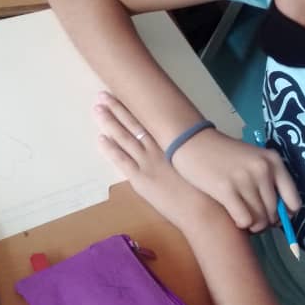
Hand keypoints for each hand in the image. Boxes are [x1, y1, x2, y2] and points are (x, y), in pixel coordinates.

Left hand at [94, 94, 216, 232]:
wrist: (203, 210)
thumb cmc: (206, 189)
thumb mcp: (197, 162)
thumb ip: (187, 150)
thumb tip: (184, 142)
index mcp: (173, 142)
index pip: (150, 120)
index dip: (135, 107)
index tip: (125, 94)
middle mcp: (158, 147)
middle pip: (133, 123)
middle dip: (117, 108)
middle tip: (102, 95)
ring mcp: (147, 163)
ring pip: (124, 137)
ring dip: (109, 122)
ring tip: (97, 108)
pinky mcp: (140, 179)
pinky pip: (121, 160)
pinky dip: (110, 149)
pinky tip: (100, 138)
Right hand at [171, 127, 300, 231]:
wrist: (193, 143)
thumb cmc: (224, 156)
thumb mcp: (253, 160)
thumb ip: (268, 181)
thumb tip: (280, 217)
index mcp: (274, 162)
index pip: (294, 202)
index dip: (286, 216)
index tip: (274, 218)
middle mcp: (263, 169)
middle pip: (274, 214)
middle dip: (265, 223)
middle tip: (252, 219)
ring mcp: (245, 179)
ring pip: (260, 220)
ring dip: (252, 226)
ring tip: (242, 218)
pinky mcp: (226, 189)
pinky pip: (244, 220)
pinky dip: (240, 224)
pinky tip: (232, 216)